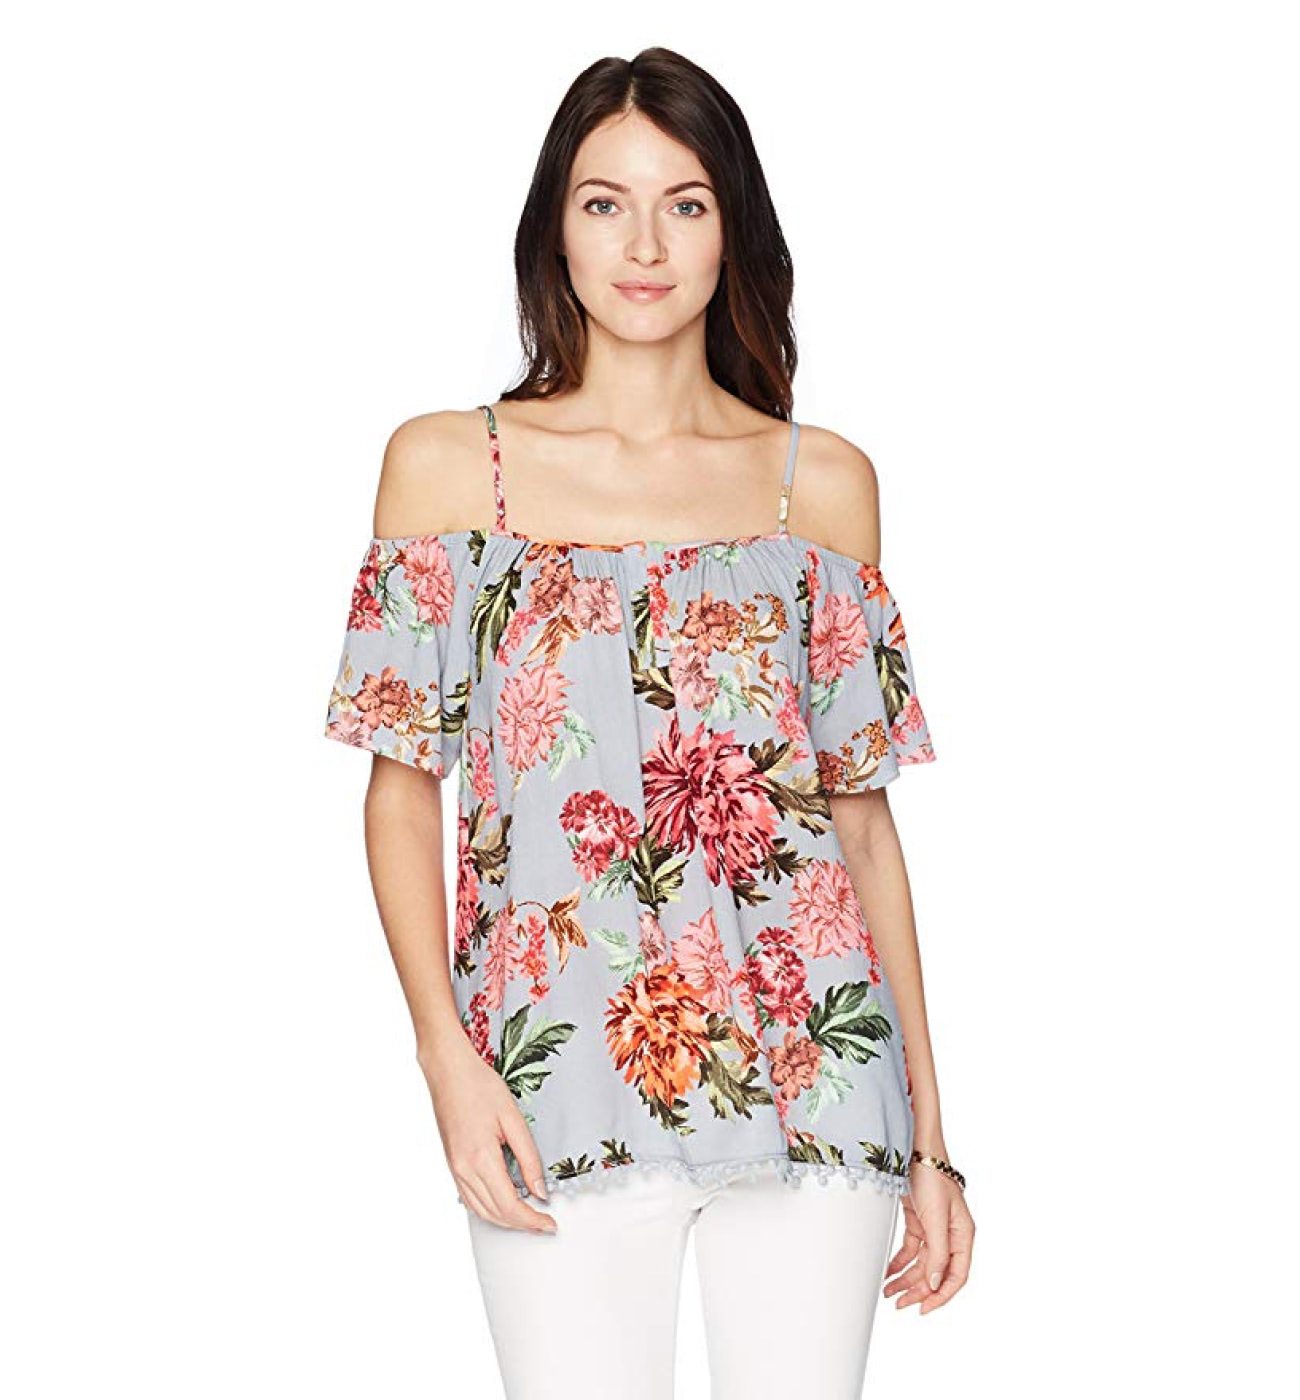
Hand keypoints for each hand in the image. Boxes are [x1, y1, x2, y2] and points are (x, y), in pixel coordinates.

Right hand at [418, 1028, 556, 1233]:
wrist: (448, 1071)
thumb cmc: (480, 1086)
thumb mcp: (513, 1118)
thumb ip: (528, 1158)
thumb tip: (540, 1191)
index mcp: (481, 1158)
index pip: (509, 1205)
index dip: (532, 1220)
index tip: (550, 1224)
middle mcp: (464, 1169)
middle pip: (495, 1214)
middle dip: (522, 1224)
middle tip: (545, 1224)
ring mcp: (455, 1169)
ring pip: (481, 1211)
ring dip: (506, 1220)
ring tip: (530, 1217)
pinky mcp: (452, 1165)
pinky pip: (470, 1199)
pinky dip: (489, 1210)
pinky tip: (504, 1204)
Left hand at [882, 1154, 973, 1312]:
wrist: (914, 1147)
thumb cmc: (931, 1176)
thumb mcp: (935, 1218)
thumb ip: (937, 1253)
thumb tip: (935, 1284)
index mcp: (963, 1235)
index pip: (956, 1276)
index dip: (941, 1296)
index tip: (923, 1309)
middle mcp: (950, 1234)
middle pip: (937, 1273)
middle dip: (918, 1290)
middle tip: (899, 1303)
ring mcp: (934, 1228)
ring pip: (922, 1263)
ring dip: (906, 1278)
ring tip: (889, 1291)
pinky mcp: (918, 1220)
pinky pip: (911, 1249)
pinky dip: (900, 1261)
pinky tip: (889, 1271)